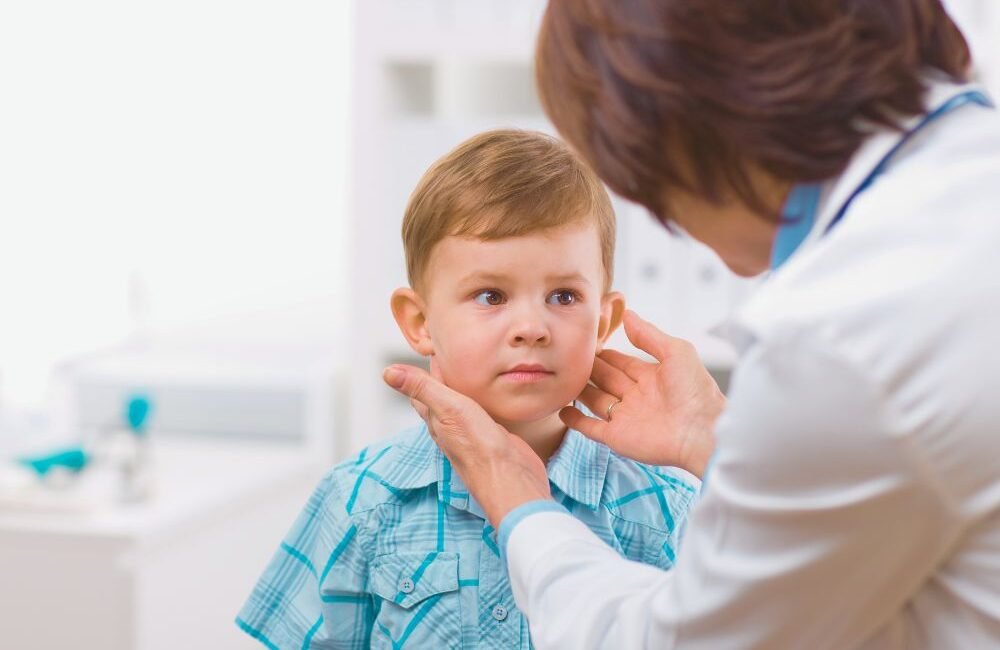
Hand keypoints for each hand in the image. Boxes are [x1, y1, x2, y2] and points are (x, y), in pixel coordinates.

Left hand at [383, 358, 551, 526]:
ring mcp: (472, 434)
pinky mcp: (493, 437)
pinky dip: (481, 400)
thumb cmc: (479, 449)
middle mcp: (451, 428)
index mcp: (436, 420)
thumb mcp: (448, 410)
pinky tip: (489, 395)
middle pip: (439, 399)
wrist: (512, 481)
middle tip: (445, 354)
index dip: (421, 371)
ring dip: (460, 389)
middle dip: (439, 378)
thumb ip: (422, 388)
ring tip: (465, 370)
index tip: (427, 348)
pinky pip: (482, 414)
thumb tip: (387, 373)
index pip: (421, 391)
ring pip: (461, 407)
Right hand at [560, 310, 723, 477]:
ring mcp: (625, 417)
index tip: (587, 343)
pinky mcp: (617, 437)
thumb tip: (628, 314)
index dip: (605, 353)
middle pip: (605, 379)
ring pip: (595, 400)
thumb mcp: (676, 352)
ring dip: (579, 391)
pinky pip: (591, 428)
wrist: (702, 432)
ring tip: (562, 378)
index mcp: (651, 377)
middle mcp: (636, 396)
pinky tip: (563, 410)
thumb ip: (649, 335)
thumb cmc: (696, 391)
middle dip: (589, 368)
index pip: (621, 362)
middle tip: (569, 356)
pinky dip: (576, 421)